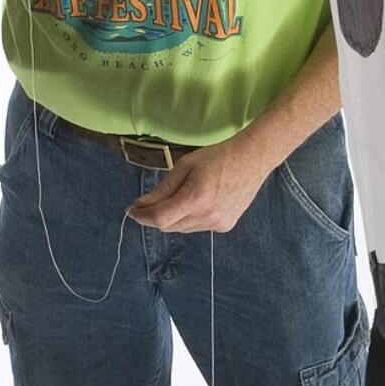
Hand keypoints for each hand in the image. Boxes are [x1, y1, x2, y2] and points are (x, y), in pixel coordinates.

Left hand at [126, 134, 272, 233]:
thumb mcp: (185, 166)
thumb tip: (142, 205)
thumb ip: (162, 189)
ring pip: (182, 228)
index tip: (132, 210)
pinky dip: (189, 218)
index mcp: (196, 198)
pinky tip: (198, 201)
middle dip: (155, 216)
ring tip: (178, 197)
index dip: (143, 216)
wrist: (252, 159)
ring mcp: (218, 224)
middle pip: (169, 226)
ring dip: (172, 218)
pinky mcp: (225, 226)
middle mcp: (207, 216)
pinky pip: (197, 227)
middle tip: (147, 203)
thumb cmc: (218, 157)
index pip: (160, 218)